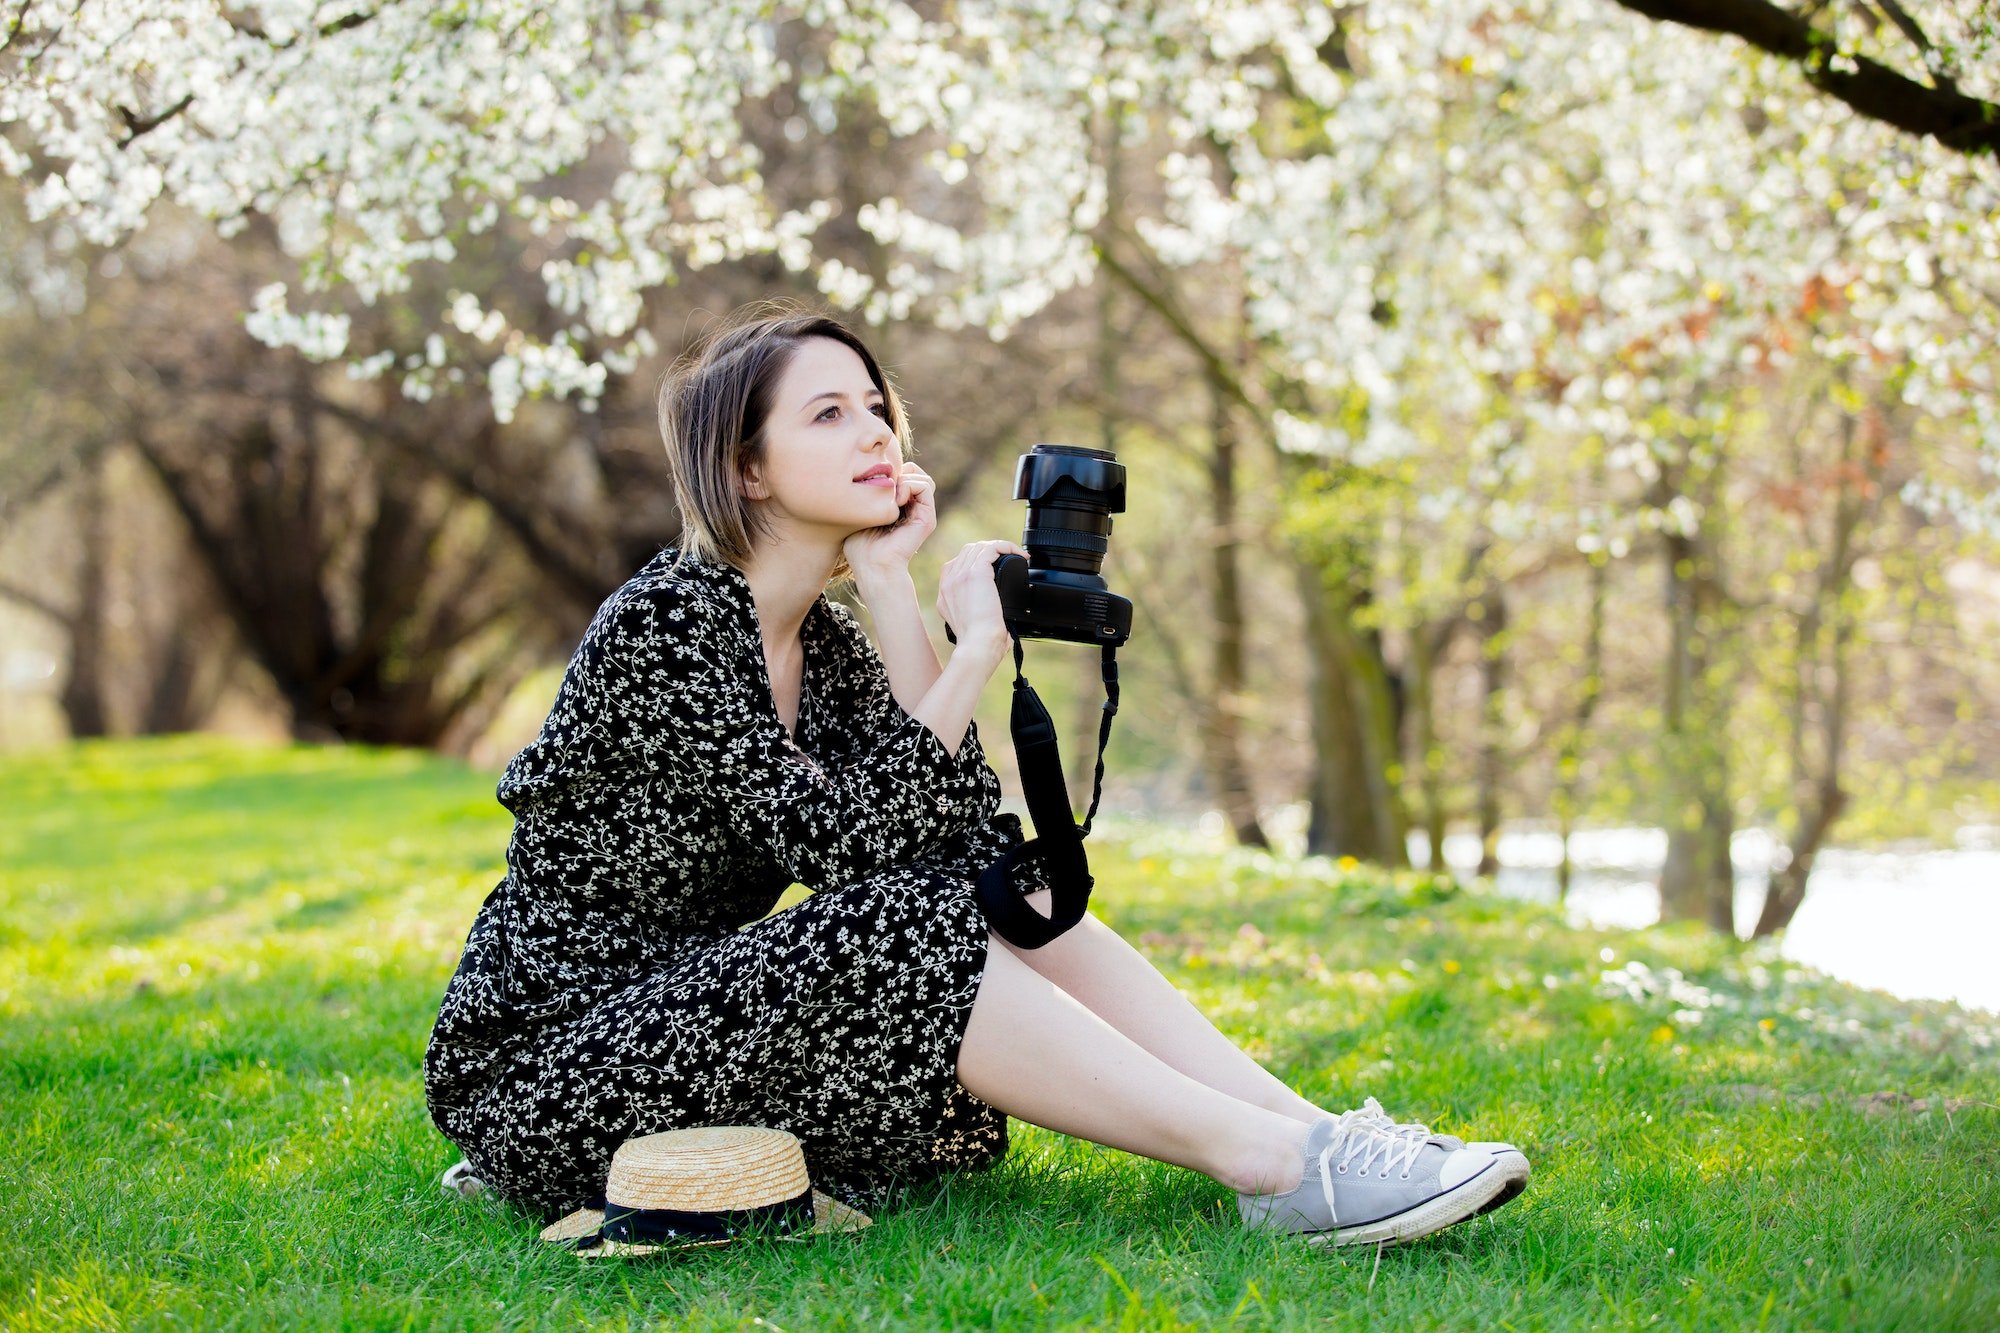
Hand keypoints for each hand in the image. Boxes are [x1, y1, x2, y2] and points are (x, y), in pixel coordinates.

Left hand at [843, 462, 935, 577]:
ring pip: (922, 478)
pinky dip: (909, 485)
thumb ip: (868, 493)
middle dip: (898, 472)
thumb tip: (872, 474)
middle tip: (883, 488)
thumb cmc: (859, 544)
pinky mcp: (927, 518)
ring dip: (904, 479)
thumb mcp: (861, 512)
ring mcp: (922, 513)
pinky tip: (896, 500)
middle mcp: (914, 509)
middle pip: (915, 473)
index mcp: (901, 507)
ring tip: (890, 497)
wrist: (871, 566)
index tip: (874, 485)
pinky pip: (925, 486)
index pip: (904, 474)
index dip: (890, 472)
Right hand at [936, 540, 1027, 657]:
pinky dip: (1007, 547)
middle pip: (968, 552)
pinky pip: (991, 548)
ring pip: (979, 547)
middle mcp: (949, 582)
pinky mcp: (975, 573)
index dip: (978, 561)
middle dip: (989, 552)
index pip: (958, 564)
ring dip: (999, 548)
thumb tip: (1001, 613)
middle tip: (1009, 561)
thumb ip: (977, 613)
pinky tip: (1020, 554)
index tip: (996, 568)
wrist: (977, 647)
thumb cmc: (979, 644)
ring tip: (1017, 556)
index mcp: (946, 593)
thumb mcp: (970, 625)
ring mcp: (959, 576)